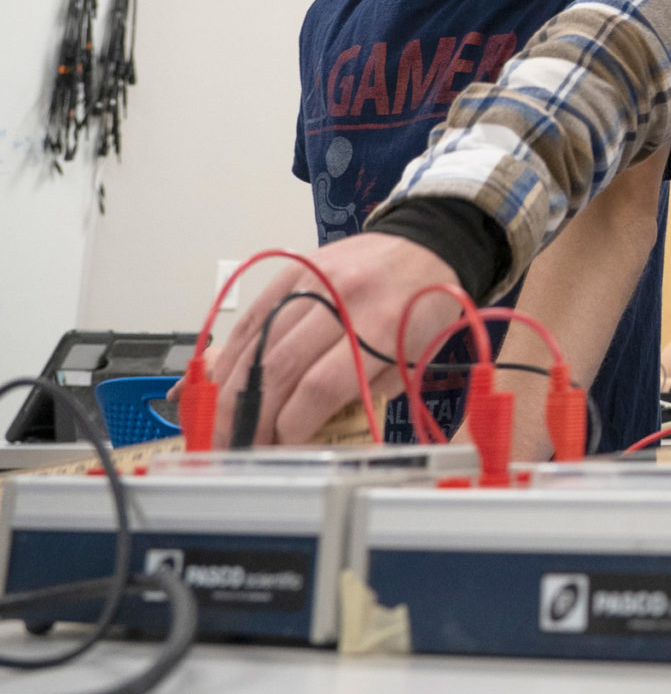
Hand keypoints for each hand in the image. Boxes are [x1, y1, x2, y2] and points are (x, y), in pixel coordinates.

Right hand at [202, 234, 463, 444]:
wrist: (425, 243)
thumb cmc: (423, 307)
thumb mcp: (411, 358)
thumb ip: (363, 395)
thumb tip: (310, 431)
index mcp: (382, 329)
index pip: (320, 387)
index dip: (292, 426)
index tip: (282, 449)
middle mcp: (342, 302)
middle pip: (279, 369)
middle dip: (251, 418)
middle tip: (235, 447)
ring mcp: (312, 282)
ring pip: (256, 345)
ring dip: (231, 392)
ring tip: (221, 424)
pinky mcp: (292, 271)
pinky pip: (250, 318)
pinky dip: (231, 355)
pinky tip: (222, 383)